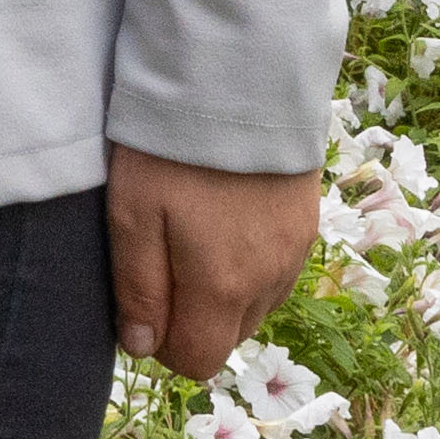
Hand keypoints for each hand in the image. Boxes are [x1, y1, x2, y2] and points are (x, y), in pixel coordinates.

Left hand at [105, 143, 319, 379]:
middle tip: (164, 261)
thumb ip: (139, 288)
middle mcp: (268, 280)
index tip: (145, 300)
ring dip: (223, 294)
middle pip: (228, 337)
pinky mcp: (306, 224)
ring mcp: (294, 253)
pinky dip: (249, 267)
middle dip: (193, 319)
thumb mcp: (133, 213)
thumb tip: (143, 347)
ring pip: (255, 307)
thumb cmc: (173, 146)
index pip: (199, 361)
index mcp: (223, 287)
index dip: (164, 344)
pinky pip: (276, 274)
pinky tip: (226, 223)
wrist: (240, 78)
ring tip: (194, 237)